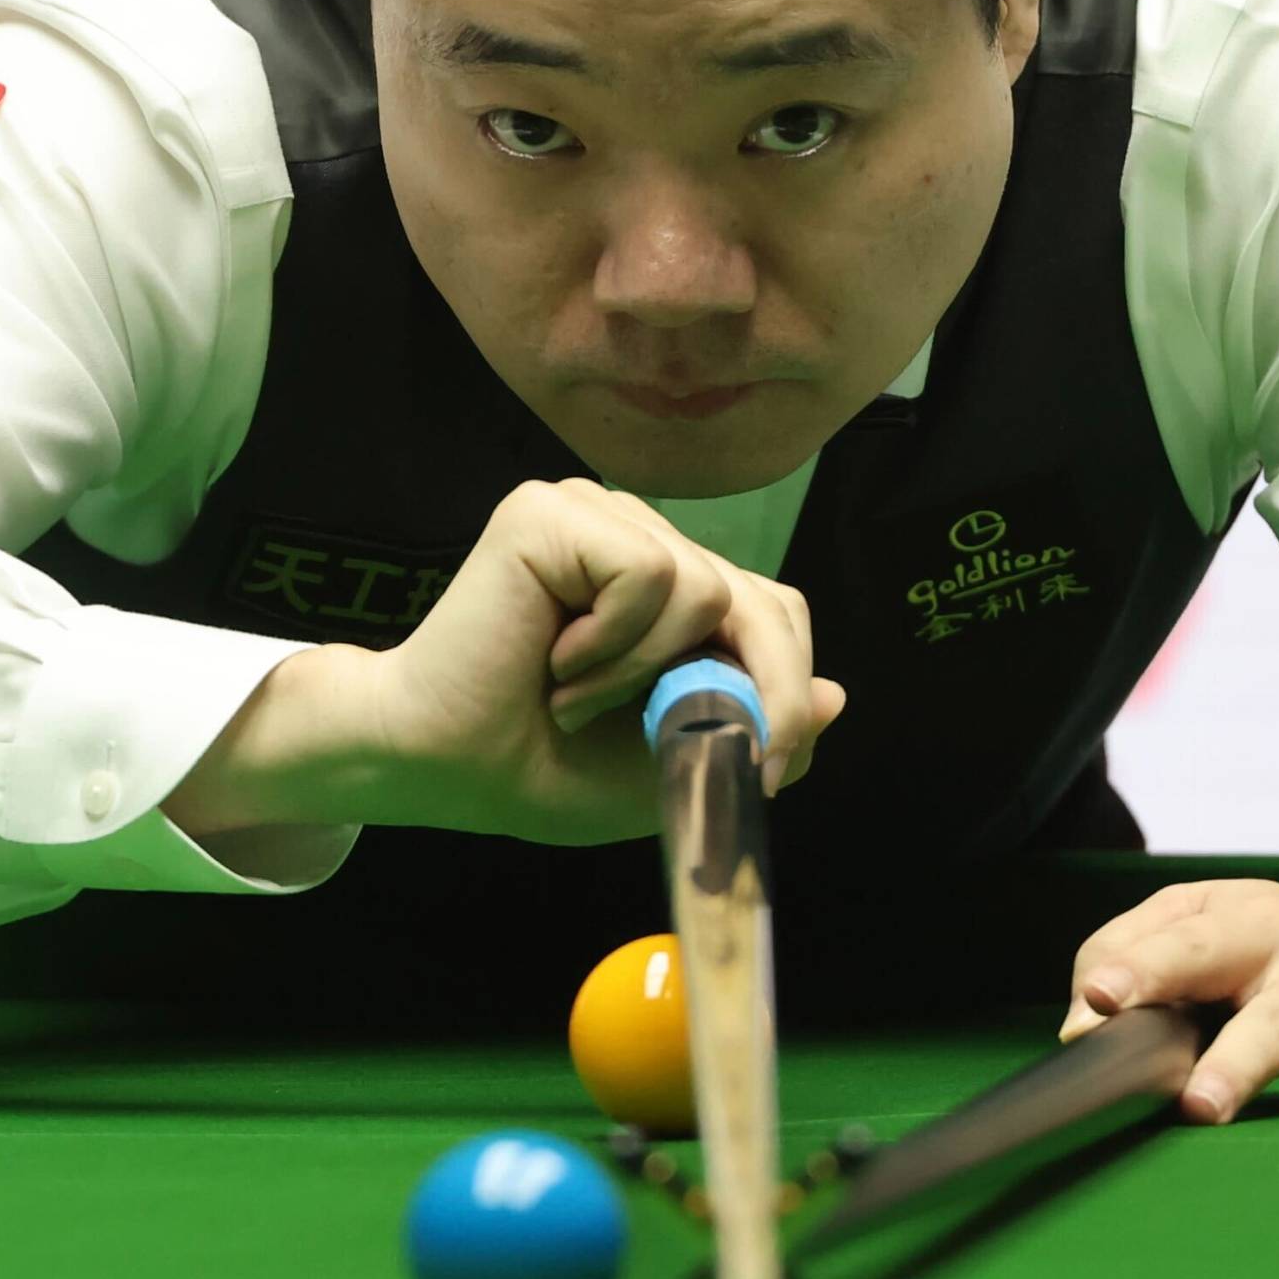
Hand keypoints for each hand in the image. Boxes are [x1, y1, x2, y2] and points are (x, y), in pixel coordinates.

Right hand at [167, 478, 842, 846]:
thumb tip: (839, 696)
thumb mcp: (670, 766)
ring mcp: (593, 514)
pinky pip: (650, 573)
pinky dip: (616, 643)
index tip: (759, 762)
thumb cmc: (537, 765)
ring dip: (648, 672)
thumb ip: (752, 729)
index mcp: (665, 585)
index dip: (785, 686)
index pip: (773, 610)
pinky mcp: (552, 513)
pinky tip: (555, 663)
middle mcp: (634, 535)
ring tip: (574, 694)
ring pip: (705, 585)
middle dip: (755, 687)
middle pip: (759, 596)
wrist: (440, 765)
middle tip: (700, 747)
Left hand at [1060, 874, 1278, 1125]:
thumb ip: (1127, 961)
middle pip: (1274, 1014)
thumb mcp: (1197, 928)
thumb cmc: (1273, 947)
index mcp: (1247, 934)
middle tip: (1200, 1102)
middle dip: (1241, 1057)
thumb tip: (1080, 1026)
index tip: (1100, 1003)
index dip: (1141, 968)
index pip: (1185, 944)